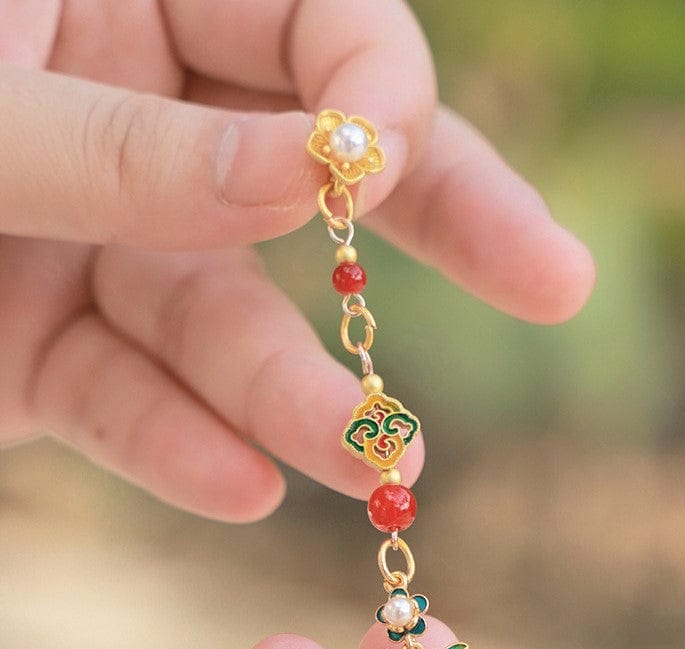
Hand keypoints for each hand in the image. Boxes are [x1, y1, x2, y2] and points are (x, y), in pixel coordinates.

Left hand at [0, 1, 593, 520]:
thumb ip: (132, 144)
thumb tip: (312, 171)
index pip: (312, 24)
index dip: (374, 89)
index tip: (383, 160)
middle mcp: (133, 127)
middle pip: (318, 180)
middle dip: (439, 233)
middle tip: (555, 283)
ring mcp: (97, 250)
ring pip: (222, 321)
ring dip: (297, 398)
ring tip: (379, 465)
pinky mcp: (48, 356)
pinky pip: (124, 403)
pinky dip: (178, 450)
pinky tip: (242, 488)